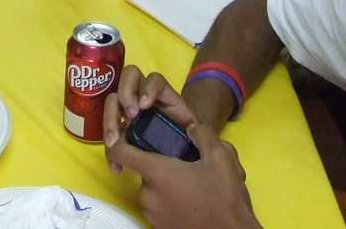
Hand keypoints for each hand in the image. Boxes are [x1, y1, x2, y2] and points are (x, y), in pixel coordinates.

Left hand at [104, 68, 257, 228]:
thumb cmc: (224, 198)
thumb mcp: (221, 158)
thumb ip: (202, 134)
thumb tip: (190, 127)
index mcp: (157, 173)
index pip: (121, 151)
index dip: (120, 138)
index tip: (128, 132)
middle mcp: (148, 194)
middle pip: (144, 169)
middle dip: (162, 164)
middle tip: (186, 165)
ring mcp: (152, 214)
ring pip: (153, 188)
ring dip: (167, 183)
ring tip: (193, 185)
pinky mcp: (159, 227)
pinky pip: (159, 205)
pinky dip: (170, 200)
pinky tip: (192, 200)